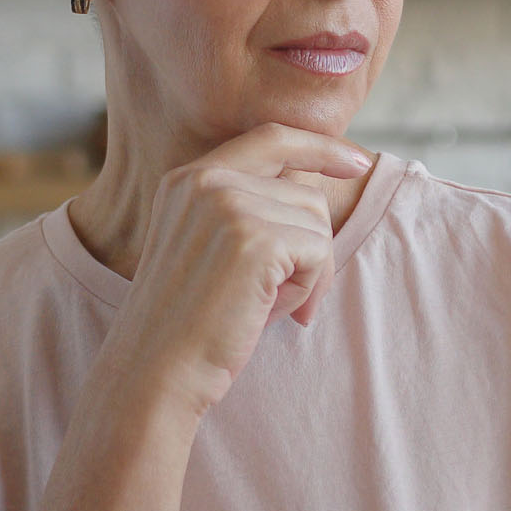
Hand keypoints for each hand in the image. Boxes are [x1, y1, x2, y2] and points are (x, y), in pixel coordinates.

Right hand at [104, 123, 372, 418]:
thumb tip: (317, 191)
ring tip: (264, 304)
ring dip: (307, 272)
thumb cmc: (188, 324)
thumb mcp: (207, 248)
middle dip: (310, 248)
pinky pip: (318, 251)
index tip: (355, 162)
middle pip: (305, 192)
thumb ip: (246, 210)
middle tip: (281, 297)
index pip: (270, 138)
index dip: (319, 146)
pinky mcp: (254, 239)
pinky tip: (268, 311)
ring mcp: (228, 205)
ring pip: (317, 222)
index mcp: (188, 178)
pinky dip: (307, 288)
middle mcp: (204, 180)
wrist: (155, 371)